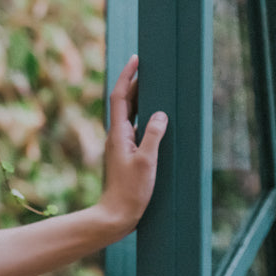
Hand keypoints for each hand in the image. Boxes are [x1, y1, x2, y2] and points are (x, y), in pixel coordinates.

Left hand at [96, 54, 167, 236]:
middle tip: (149, 68)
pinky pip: (135, 128)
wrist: (115, 215)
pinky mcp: (126, 155)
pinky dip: (145, 118)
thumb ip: (154, 135)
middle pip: (124, 102)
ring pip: (130, 115)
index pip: (120, 96)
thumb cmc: (130, 191)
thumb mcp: (147, 161)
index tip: (136, 59)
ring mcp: (120, 145)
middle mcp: (117, 135)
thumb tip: (161, 114)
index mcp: (118, 133)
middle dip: (135, 83)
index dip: (127, 76)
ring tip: (155, 87)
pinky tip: (156, 120)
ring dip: (140, 100)